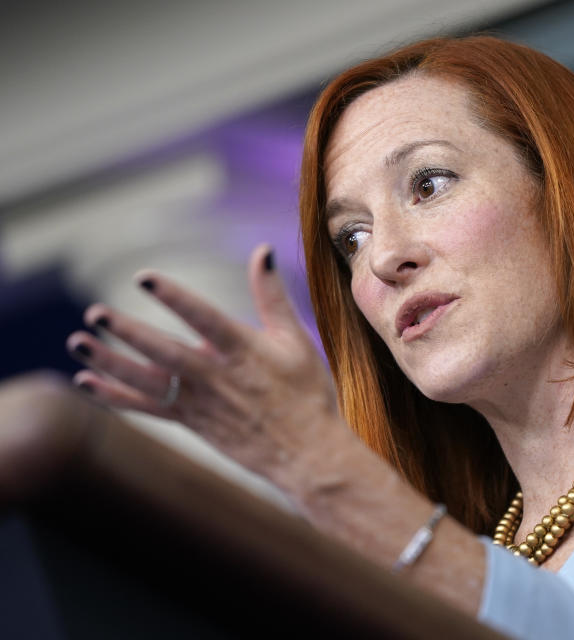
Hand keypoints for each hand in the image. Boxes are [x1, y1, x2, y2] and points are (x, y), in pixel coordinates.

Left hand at [66, 244, 344, 483]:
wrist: (306, 454)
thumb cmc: (306, 393)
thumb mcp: (295, 340)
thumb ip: (272, 295)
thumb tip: (262, 250)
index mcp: (243, 351)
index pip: (203, 318)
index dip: (174, 297)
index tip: (144, 278)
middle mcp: (216, 377)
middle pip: (164, 352)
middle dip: (127, 332)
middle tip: (95, 312)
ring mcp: (200, 402)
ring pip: (146, 381)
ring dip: (109, 362)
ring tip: (78, 342)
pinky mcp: (191, 422)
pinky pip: (146, 409)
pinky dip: (114, 397)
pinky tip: (86, 383)